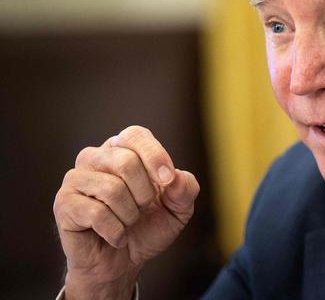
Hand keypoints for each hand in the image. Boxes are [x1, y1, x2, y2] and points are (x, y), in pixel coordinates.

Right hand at [53, 126, 199, 299]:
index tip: (167, 181)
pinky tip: (115, 236)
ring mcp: (76, 178)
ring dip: (130, 215)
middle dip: (144, 194)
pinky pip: (96, 213)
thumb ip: (186, 189)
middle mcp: (96, 157)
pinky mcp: (64, 203)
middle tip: (142, 209)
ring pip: (112, 189)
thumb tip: (175, 177)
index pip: (135, 135)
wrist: (123, 263)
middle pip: (126, 161)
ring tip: (127, 223)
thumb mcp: (179, 208)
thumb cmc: (149, 227)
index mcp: (123, 149)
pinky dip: (116, 231)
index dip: (154, 156)